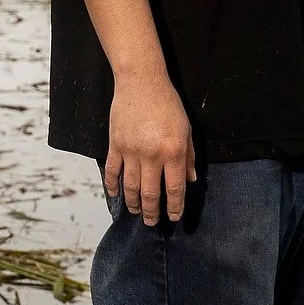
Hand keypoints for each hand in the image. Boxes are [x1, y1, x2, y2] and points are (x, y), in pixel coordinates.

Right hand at [105, 69, 196, 224]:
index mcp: (172, 152)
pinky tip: (115, 194)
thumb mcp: (186, 129)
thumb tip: (191, 180)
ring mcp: (131, 151)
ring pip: (130, 187)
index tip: (173, 217)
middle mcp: (151, 156)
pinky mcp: (115, 144)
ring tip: (135, 212)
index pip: (174, 188)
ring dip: (133, 204)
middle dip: (152, 212)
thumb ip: (189, 157)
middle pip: (150, 193)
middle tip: (152, 222)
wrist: (141, 82)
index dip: (174, 206)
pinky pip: (112, 170)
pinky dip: (112, 185)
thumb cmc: (167, 104)